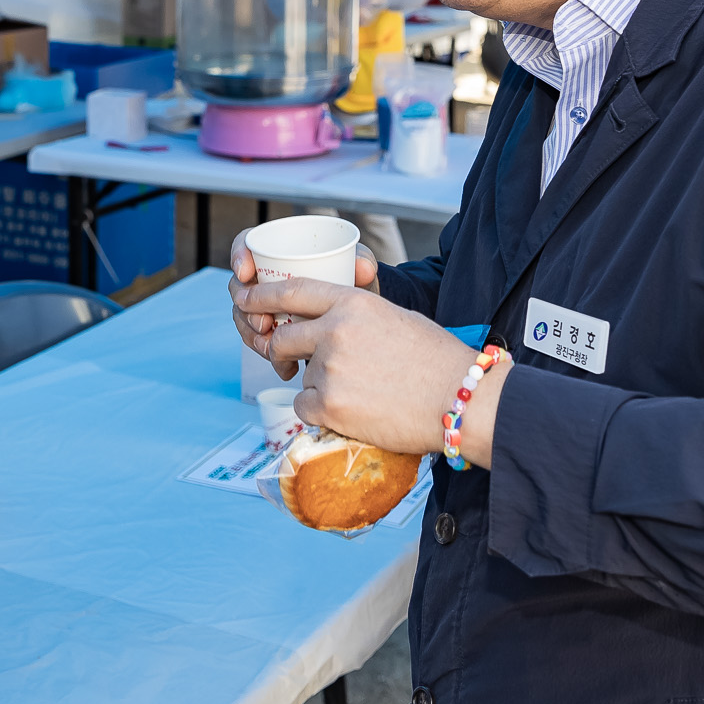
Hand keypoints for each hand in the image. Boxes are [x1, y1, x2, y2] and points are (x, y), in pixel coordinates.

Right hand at [228, 228, 377, 363]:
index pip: (248, 244)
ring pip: (244, 317)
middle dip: (246, 308)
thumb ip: (362, 263)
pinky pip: (258, 341)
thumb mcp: (358, 270)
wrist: (360, 319)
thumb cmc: (354, 285)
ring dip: (252, 335)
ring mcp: (267, 306)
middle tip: (263, 323)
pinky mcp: (272, 331)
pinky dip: (266, 352)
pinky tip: (284, 364)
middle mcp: (268, 278)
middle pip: (240, 287)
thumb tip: (363, 267)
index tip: (246, 273)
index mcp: (281, 253)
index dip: (239, 256)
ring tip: (272, 348)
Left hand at [233, 272, 484, 458]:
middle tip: (286, 363)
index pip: (292, 291)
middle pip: (284, 337)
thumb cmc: (438, 361)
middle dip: (280, 351)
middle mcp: (335, 330)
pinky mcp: (329, 404)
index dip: (262, 296)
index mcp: (352, 303)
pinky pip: (304, 408)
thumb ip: (355, 316)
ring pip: (299, 377)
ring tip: (356, 394)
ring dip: (316, 387)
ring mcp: (329, 368)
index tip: (243, 300)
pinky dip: (319, 413)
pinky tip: (351, 412)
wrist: (461, 400)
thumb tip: (327, 325)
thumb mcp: (394, 318)